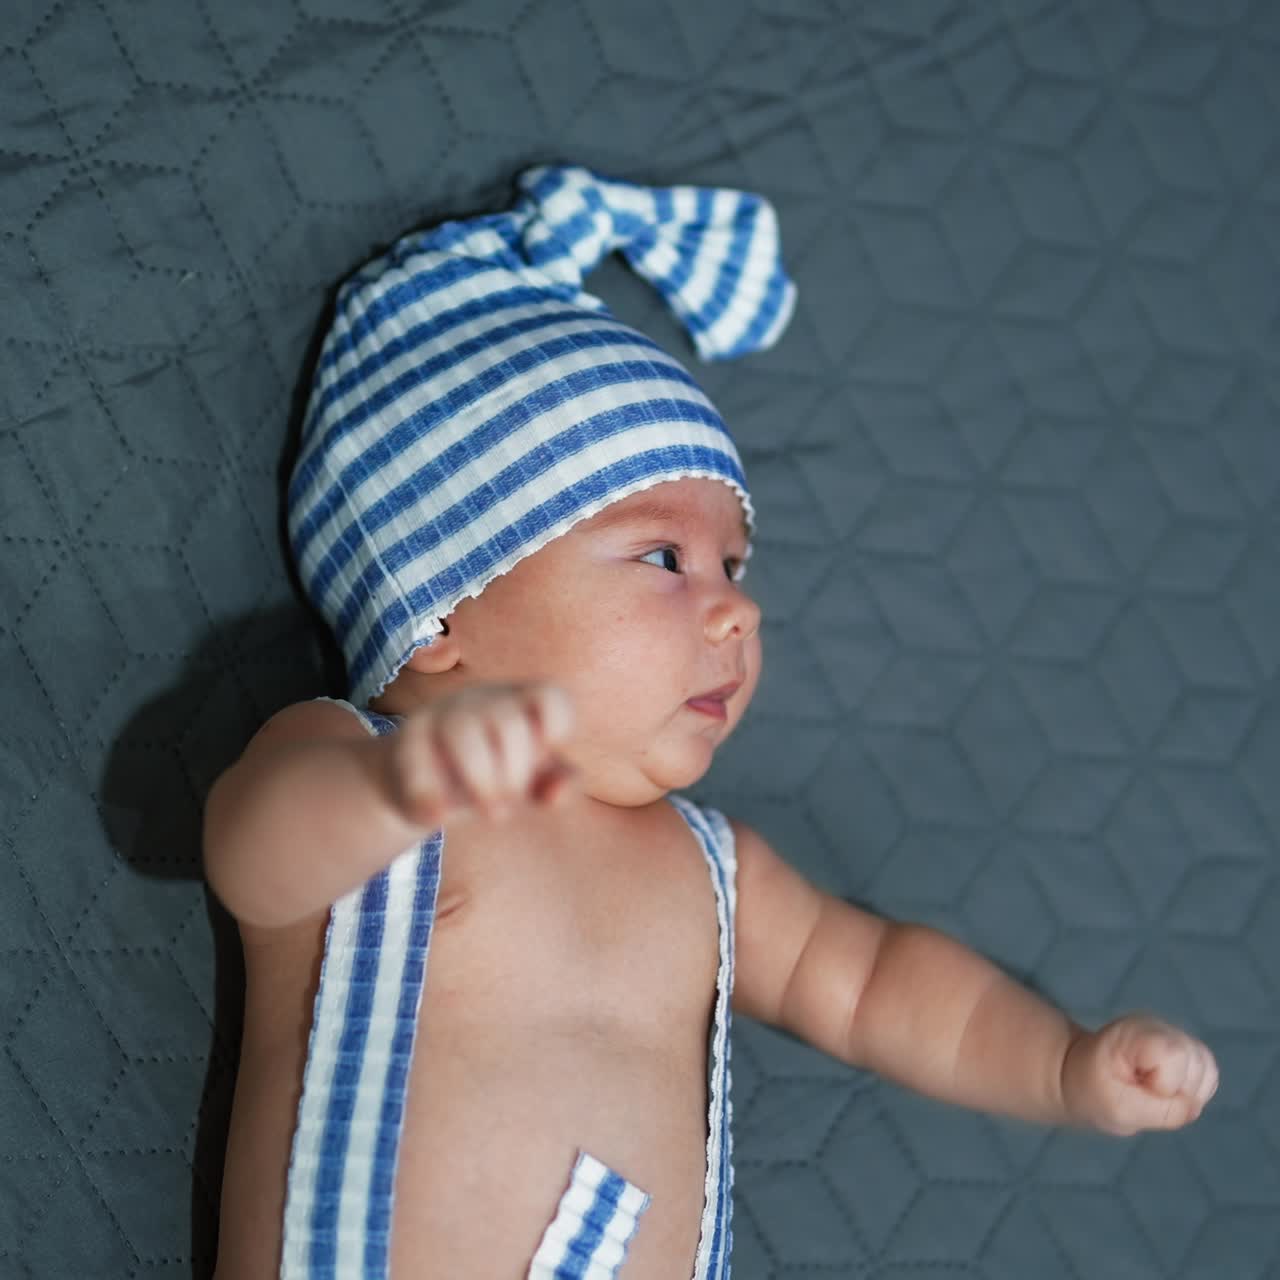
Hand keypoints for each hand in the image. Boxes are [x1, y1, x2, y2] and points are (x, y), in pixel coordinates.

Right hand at [383, 682, 575, 827]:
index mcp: (519, 703)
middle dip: (515, 773)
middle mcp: (482, 701)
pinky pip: (418, 759)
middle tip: (509, 804)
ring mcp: (442, 714)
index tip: (548, 755)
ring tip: (492, 814)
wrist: (425, 793)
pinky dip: (431, 793)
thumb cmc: (492, 776)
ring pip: (463, 732)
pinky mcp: (408, 738)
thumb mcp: (530, 783)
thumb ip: (556, 785)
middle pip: (508, 721)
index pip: (550, 695)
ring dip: (482, 781)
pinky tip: (441, 817)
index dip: (558, 727)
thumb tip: (556, 794)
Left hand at [1061, 1014, 1218, 1134]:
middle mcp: (1158, 1027)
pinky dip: (1193, 1090)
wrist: (1080, 1075)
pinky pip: (1207, 1074)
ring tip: (1152, 1090)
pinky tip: (1167, 1091)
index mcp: (1135, 1033)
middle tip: (1142, 1090)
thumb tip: (1194, 1106)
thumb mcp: (1118, 1110)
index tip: (1135, 1086)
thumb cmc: (1093, 1090)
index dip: (1164, 1085)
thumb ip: (1161, 1112)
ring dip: (1187, 1091)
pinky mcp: (1183, 1049)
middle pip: (1197, 1062)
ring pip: (1207, 1068)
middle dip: (1179, 1090)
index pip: (1176, 1055)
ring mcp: (1172, 1035)